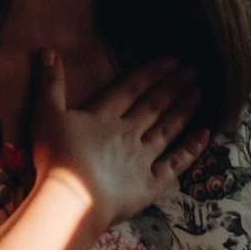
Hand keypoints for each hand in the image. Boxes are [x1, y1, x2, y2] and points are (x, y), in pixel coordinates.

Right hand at [28, 51, 208, 229]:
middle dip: (174, 86)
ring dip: (184, 110)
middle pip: (154, 105)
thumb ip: (50, 84)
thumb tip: (47, 50)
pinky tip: (205, 135)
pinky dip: (191, 149)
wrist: (71, 198)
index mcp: (104, 116)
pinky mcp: (150, 183)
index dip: (152, 72)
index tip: (174, 60)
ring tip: (200, 93)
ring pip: (167, 129)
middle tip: (196, 71)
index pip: (131, 88)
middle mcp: (128, 133)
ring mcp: (142, 158)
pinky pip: (175, 164)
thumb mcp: (46, 115)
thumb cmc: (56, 157)